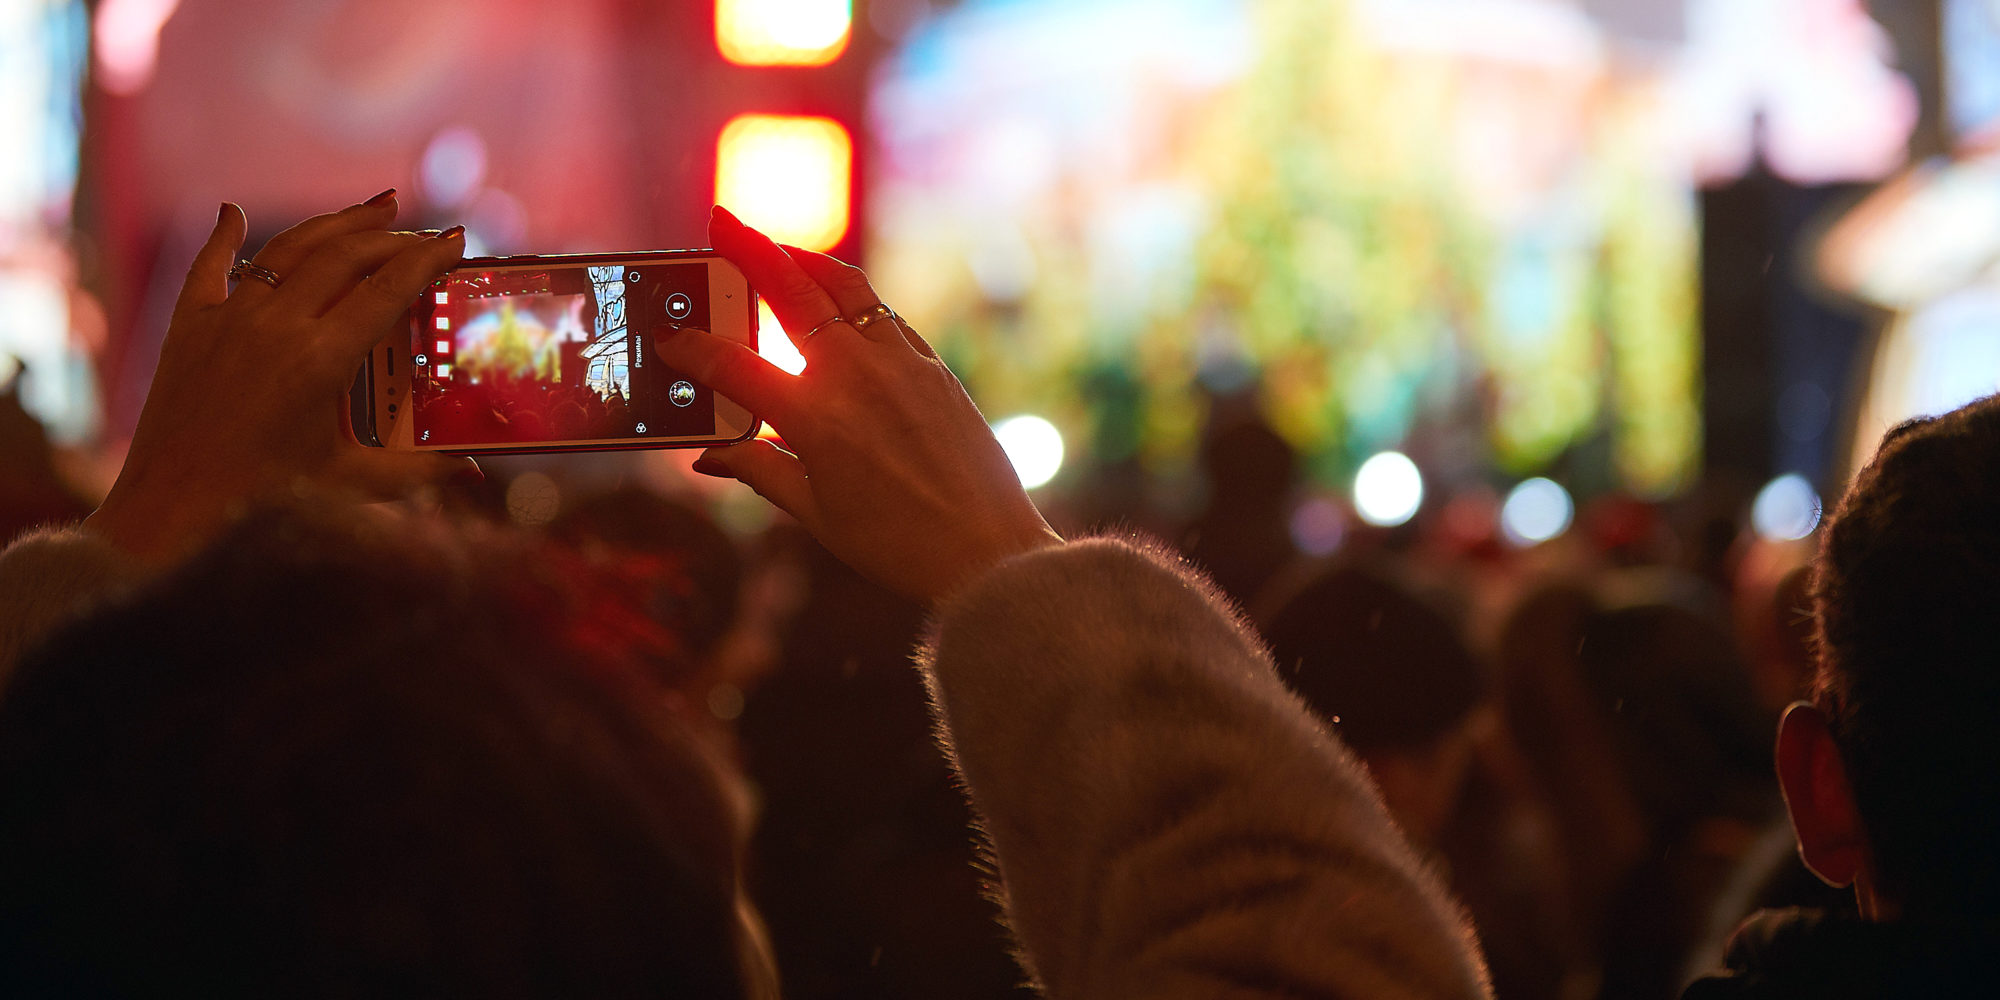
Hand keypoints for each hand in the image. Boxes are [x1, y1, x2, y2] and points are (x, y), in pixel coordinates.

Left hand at [84, 194, 474, 563]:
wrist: (168, 514)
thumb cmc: (263, 504)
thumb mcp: (350, 483)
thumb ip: (419, 471)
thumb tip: (474, 467)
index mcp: (320, 361)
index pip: (387, 291)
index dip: (426, 260)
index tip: (455, 240)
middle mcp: (274, 327)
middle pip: (344, 258)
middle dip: (391, 238)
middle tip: (424, 233)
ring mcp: (228, 320)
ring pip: (288, 251)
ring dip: (335, 224)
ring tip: (376, 208)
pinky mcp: (189, 328)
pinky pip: (209, 268)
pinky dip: (223, 237)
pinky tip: (232, 213)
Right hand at [655, 207, 1060, 604]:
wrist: (987, 554)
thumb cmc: (898, 545)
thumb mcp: (815, 514)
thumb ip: (759, 471)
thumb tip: (710, 454)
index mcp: (815, 420)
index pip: (734, 367)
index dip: (694, 351)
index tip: (670, 341)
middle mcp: (856, 377)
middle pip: (791, 292)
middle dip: (749, 251)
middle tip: (722, 221)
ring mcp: (900, 364)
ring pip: (845, 288)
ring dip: (805, 259)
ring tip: (777, 246)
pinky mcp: (932, 368)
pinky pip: (884, 316)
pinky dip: (852, 299)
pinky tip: (836, 299)